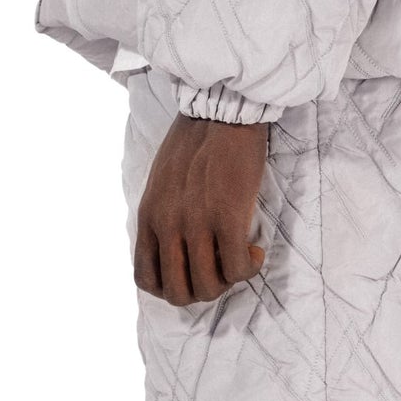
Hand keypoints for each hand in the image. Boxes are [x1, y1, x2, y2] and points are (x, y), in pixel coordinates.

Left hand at [133, 111, 268, 305]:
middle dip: (203, 289)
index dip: (171, 287)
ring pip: (208, 286)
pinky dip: (248, 268)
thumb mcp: (162, 180)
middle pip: (179, 292)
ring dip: (228, 281)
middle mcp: (167, 224)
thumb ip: (163, 213)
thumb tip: (175, 245)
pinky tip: (255, 251)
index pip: (145, 279)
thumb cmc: (196, 138)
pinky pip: (236, 267)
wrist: (222, 108)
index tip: (193, 272)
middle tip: (221, 267)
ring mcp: (196, 222)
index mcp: (149, 215)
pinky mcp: (227, 216)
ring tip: (240, 258)